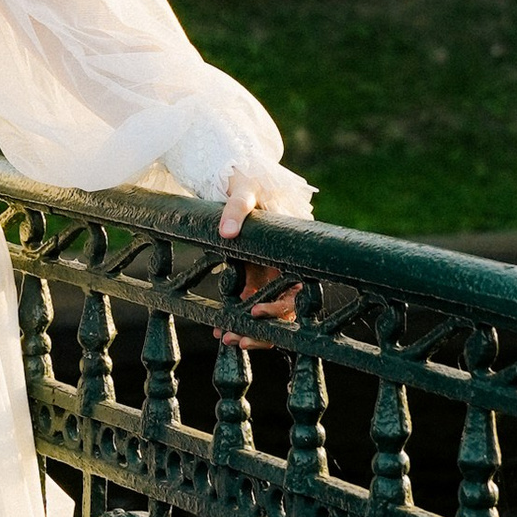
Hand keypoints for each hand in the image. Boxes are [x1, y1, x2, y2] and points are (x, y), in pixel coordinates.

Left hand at [214, 166, 298, 328]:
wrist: (238, 178)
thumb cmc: (248, 182)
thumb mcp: (244, 190)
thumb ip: (236, 208)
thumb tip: (228, 232)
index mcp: (293, 249)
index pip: (296, 290)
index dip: (280, 307)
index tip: (255, 311)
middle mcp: (286, 266)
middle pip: (284, 310)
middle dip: (263, 329)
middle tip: (236, 338)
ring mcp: (271, 273)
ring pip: (268, 312)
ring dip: (250, 330)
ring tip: (225, 338)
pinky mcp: (255, 276)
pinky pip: (251, 303)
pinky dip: (238, 318)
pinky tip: (219, 329)